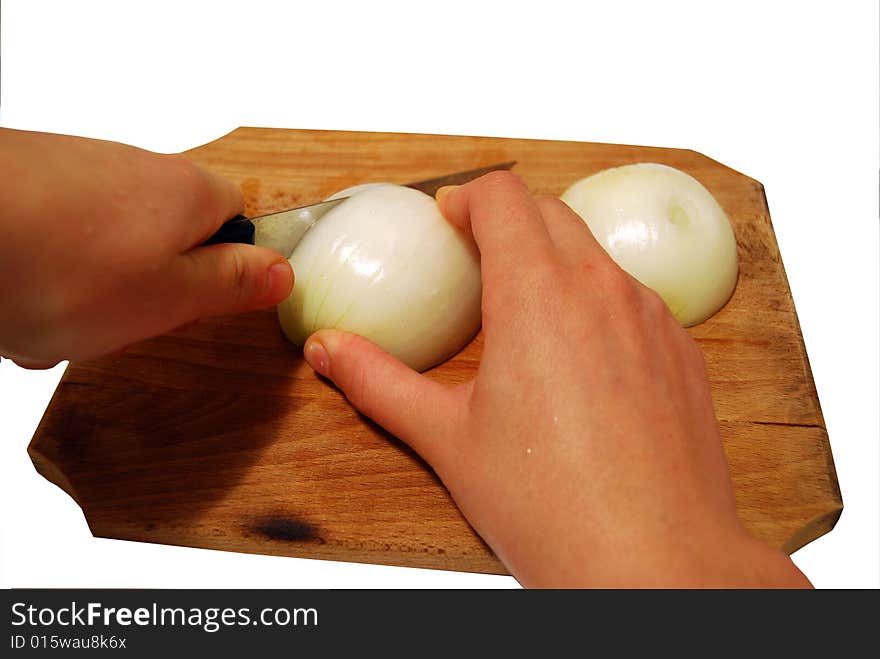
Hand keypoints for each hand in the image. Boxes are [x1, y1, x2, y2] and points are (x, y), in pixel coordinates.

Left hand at [0, 129, 292, 367]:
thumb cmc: (63, 265)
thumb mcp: (175, 295)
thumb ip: (234, 283)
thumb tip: (282, 273)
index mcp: (187, 194)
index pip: (237, 226)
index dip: (219, 275)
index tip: (192, 305)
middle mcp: (135, 172)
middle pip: (164, 244)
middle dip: (142, 295)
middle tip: (118, 321)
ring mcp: (76, 176)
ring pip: (104, 256)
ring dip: (85, 299)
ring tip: (53, 320)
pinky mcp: (26, 188)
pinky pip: (53, 250)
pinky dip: (40, 282)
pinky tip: (18, 304)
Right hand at [301, 171, 810, 587]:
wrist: (654, 562)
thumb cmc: (549, 507)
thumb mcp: (447, 439)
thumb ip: (379, 383)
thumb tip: (327, 351)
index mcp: (536, 295)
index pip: (503, 196)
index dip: (467, 198)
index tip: (449, 220)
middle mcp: (601, 289)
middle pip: (550, 211)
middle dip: (508, 221)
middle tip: (476, 263)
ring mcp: (652, 316)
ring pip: (595, 254)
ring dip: (556, 263)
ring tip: (526, 319)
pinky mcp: (682, 349)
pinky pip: (635, 299)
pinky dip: (599, 305)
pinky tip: (582, 364)